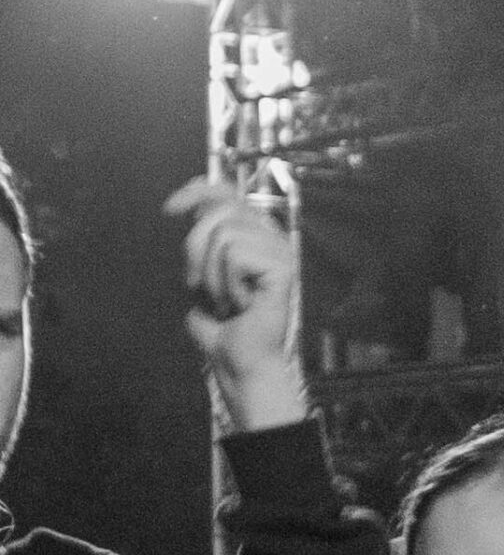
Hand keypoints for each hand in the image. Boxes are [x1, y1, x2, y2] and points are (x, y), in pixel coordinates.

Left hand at [165, 178, 305, 430]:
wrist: (238, 362)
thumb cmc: (221, 325)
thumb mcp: (201, 274)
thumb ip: (201, 241)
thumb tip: (189, 207)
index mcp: (254, 233)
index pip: (227, 192)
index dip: (197, 191)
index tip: (169, 209)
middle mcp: (271, 235)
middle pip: (220, 209)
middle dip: (196, 249)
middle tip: (201, 286)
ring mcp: (280, 249)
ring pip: (225, 233)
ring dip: (213, 274)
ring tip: (226, 300)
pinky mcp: (283, 266)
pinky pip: (235, 254)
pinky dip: (227, 283)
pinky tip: (242, 303)